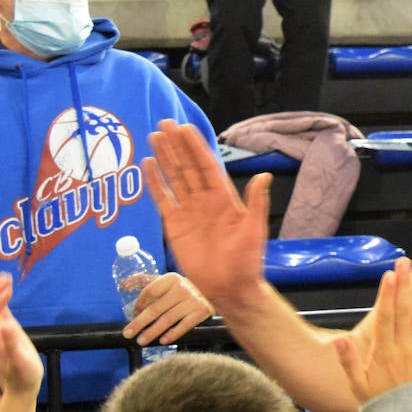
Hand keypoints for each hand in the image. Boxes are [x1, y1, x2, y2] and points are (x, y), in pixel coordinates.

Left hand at [0, 272, 42, 402]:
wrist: (19, 388)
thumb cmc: (23, 377)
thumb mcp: (20, 364)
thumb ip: (12, 345)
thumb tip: (6, 324)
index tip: (9, 288)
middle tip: (6, 276)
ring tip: (6, 277)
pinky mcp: (3, 332)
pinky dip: (2, 299)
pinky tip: (7, 291)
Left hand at [121, 270, 212, 345]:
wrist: (216, 290)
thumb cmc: (185, 288)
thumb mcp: (168, 281)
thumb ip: (146, 281)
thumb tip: (123, 284)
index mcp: (171, 279)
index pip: (150, 291)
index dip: (139, 303)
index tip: (133, 314)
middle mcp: (181, 288)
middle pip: (155, 308)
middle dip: (139, 322)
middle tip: (128, 333)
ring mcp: (192, 300)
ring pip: (167, 319)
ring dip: (152, 331)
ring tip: (141, 340)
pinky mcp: (202, 312)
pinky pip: (184, 326)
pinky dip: (173, 334)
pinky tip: (162, 340)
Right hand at [143, 120, 270, 309]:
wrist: (229, 288)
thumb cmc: (247, 260)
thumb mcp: (255, 230)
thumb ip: (256, 203)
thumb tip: (264, 176)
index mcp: (224, 197)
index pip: (207, 165)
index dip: (196, 147)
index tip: (185, 128)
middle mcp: (204, 199)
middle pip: (187, 166)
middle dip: (177, 145)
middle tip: (164, 123)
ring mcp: (188, 211)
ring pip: (174, 178)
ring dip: (165, 158)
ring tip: (154, 136)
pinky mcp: (174, 225)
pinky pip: (162, 199)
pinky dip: (154, 183)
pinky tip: (147, 165)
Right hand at [334, 258, 411, 405]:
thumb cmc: (380, 403)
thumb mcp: (357, 385)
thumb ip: (348, 361)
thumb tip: (339, 340)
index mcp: (383, 353)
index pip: (385, 318)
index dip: (387, 295)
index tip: (389, 275)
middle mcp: (403, 348)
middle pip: (404, 310)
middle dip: (404, 284)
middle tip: (404, 262)